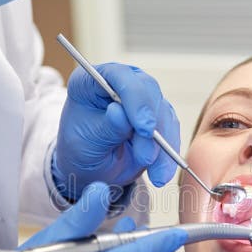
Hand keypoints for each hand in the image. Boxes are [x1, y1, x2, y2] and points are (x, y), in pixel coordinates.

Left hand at [53, 63, 179, 200]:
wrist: (92, 168)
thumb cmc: (82, 151)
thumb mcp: (86, 144)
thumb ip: (105, 128)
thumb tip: (119, 112)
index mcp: (93, 81)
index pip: (119, 76)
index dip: (135, 98)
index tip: (144, 128)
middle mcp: (122, 82)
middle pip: (148, 92)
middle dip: (152, 127)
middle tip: (147, 157)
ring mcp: (143, 97)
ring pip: (163, 114)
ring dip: (162, 147)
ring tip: (155, 174)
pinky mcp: (158, 116)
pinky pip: (170, 132)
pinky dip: (168, 154)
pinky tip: (161, 173)